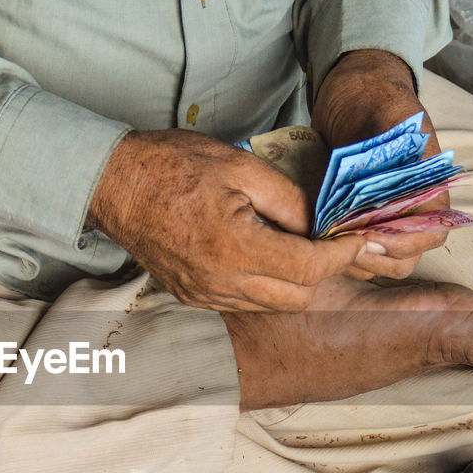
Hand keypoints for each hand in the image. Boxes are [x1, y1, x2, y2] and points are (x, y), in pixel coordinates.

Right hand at [88, 128, 370, 311]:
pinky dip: (266, 286)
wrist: (115, 185)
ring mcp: (204, 294)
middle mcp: (220, 282)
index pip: (309, 269)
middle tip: (334, 243)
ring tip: (303, 249)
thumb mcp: (242, 167)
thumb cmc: (173, 166)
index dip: (342, 255)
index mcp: (235, 247)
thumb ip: (290, 200)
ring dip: (296, 283)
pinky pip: (244, 303)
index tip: (357, 239)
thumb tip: (322, 225)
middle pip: (298, 298)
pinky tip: (266, 257)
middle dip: (324, 273)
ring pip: (272, 306)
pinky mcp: (193, 297)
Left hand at [311, 49, 449, 280]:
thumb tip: (382, 192)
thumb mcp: (387, 111)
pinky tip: (314, 237)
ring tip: (323, 242)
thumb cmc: (373, 95)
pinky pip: (354, 251)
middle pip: (403, 259)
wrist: (351, 90)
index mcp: (430, 186)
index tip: (366, 238)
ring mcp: (383, 217)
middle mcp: (410, 209)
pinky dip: (337, 251)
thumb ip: (391, 149)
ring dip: (351, 259)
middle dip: (371, 257)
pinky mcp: (357, 220)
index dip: (402, 243)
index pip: (430, 234)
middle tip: (335, 243)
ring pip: (377, 261)